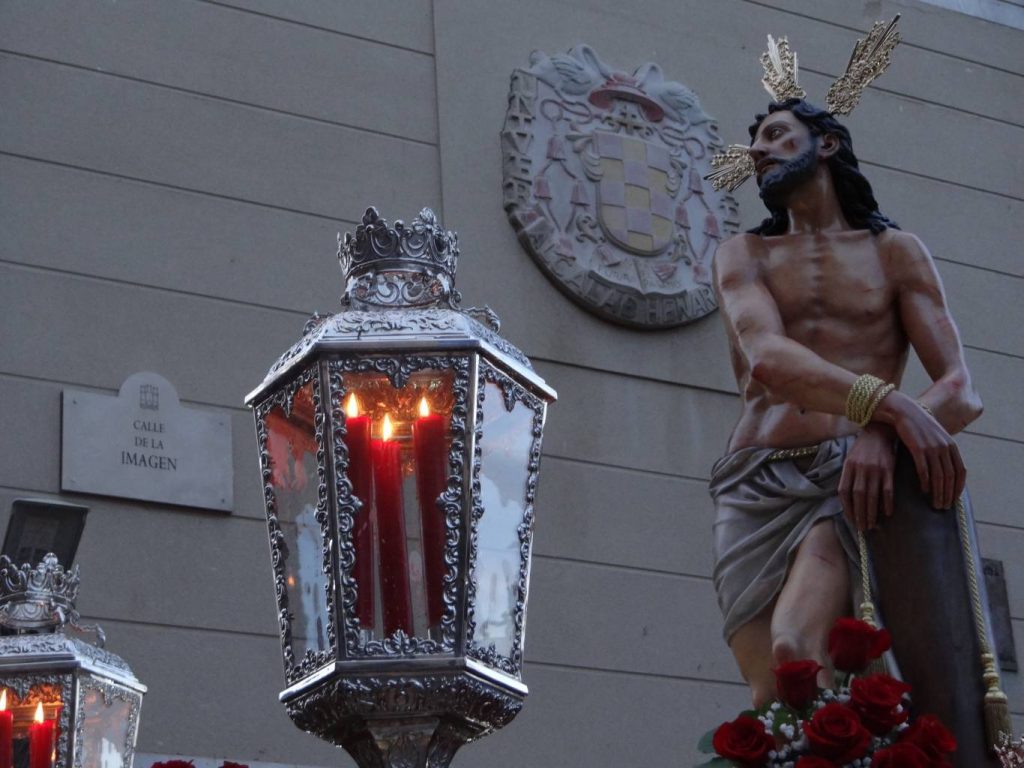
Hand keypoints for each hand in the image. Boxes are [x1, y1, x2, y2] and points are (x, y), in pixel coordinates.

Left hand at [839, 424, 895, 530]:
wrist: (880, 432)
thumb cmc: (863, 450)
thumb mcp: (851, 460)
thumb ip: (849, 478)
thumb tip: (849, 501)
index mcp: (848, 467)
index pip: (844, 492)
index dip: (847, 508)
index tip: (851, 520)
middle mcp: (860, 468)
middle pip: (858, 496)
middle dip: (860, 514)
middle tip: (862, 528)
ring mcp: (875, 469)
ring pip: (872, 495)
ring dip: (871, 512)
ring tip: (872, 525)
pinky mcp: (889, 469)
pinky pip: (888, 489)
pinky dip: (887, 502)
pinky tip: (888, 513)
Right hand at [881, 391, 965, 508]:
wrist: (904, 411)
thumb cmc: (918, 426)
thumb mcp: (935, 437)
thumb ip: (942, 451)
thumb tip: (945, 467)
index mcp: (951, 446)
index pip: (960, 471)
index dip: (958, 487)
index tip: (954, 499)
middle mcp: (945, 447)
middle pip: (950, 476)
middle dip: (948, 494)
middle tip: (943, 507)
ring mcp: (932, 447)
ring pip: (939, 476)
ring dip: (938, 492)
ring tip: (935, 503)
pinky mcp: (918, 448)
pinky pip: (924, 469)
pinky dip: (926, 482)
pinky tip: (924, 490)